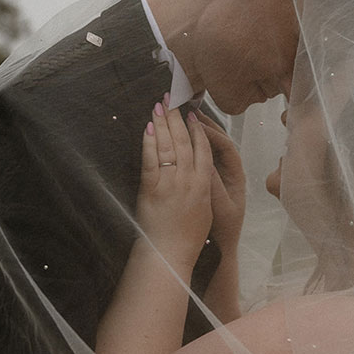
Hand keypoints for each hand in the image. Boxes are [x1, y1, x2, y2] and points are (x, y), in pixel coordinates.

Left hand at [137, 99, 213, 268]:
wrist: (169, 253)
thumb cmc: (188, 237)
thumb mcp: (205, 210)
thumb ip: (202, 188)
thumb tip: (198, 171)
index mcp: (204, 185)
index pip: (203, 149)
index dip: (197, 129)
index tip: (192, 114)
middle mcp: (189, 180)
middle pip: (185, 142)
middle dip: (178, 118)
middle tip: (172, 99)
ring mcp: (170, 183)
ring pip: (169, 146)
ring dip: (163, 123)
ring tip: (159, 106)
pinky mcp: (152, 188)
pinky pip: (151, 160)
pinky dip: (150, 142)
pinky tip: (149, 127)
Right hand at [194, 110, 244, 249]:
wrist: (219, 248)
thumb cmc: (222, 229)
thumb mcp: (219, 207)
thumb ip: (214, 185)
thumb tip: (205, 163)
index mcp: (237, 175)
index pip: (226, 146)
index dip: (212, 133)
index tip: (196, 124)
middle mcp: (230, 171)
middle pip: (219, 142)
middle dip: (204, 125)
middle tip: (188, 110)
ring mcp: (219, 175)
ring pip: (209, 148)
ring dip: (197, 133)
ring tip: (183, 118)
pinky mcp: (208, 180)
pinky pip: (201, 158)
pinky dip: (191, 146)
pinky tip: (179, 139)